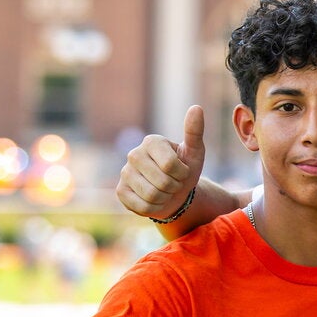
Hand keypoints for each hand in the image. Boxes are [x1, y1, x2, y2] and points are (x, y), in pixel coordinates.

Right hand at [116, 105, 204, 219]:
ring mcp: (124, 172)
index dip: (183, 174)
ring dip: (166, 198)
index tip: (182, 171)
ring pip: (152, 195)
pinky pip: (142, 207)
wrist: (174, 193)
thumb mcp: (195, 152)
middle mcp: (134, 154)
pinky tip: (154, 200)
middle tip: (174, 182)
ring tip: (165, 191)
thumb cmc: (185, 169)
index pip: (171, 165)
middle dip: (175, 187)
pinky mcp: (120, 191)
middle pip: (163, 182)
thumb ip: (194, 131)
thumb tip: (197, 108)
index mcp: (151, 141)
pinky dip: (155, 208)